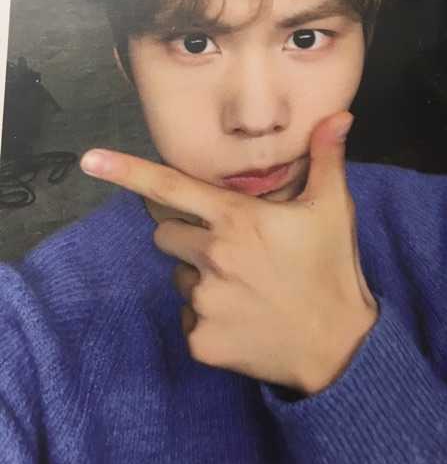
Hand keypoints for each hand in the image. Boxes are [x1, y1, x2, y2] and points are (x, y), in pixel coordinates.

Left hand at [80, 112, 377, 394]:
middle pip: (166, 234)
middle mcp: (213, 256)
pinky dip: (208, 318)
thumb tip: (339, 115)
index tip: (90, 160)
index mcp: (237, 219)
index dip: (126, 171)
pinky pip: (188, 318)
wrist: (339, 348)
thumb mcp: (334, 209)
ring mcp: (205, 300)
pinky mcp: (201, 340)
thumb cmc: (333, 271)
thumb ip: (326, 158)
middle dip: (188, 237)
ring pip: (179, 278)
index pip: (171, 188)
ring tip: (244, 288)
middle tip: (232, 251)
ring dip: (200, 278)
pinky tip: (242, 319)